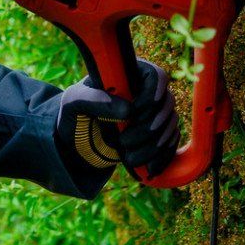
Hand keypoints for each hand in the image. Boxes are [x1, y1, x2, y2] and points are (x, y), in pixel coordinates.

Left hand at [53, 59, 178, 176]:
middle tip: (124, 141)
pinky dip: (163, 157)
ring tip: (128, 158)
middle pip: (167, 102)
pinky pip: (171, 144)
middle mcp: (145, 92)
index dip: (153, 91)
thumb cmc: (73, 114)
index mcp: (127, 75)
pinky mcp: (156, 136)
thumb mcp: (73, 103)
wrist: (76, 144)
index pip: (155, 74)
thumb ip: (95, 100)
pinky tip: (149, 170)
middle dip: (149, 126)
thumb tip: (128, 110)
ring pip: (170, 125)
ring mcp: (153, 114)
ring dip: (154, 145)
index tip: (137, 110)